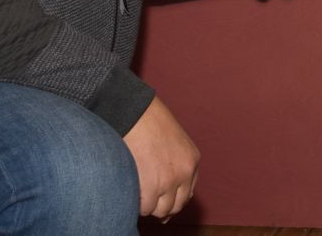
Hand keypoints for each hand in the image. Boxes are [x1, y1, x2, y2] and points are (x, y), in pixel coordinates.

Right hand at [123, 96, 199, 220]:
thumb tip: (166, 206)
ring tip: (136, 189)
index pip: (186, 194)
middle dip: (160, 204)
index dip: (170, 198)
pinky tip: (130, 190)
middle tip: (145, 195)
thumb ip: (173, 166)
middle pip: (175, 206)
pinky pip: (145, 209)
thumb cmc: (146, 122)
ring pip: (160, 211)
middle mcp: (184, 172)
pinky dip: (137, 204)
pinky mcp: (151, 187)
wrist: (133, 111)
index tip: (158, 197)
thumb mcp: (170, 141)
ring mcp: (169, 181)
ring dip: (148, 205)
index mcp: (191, 160)